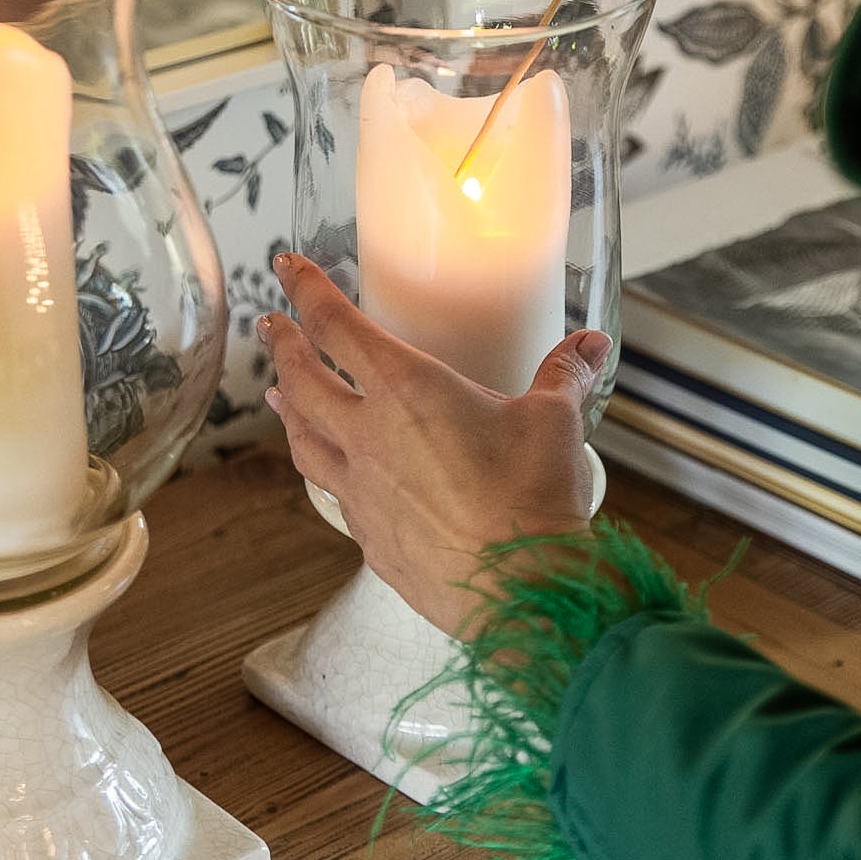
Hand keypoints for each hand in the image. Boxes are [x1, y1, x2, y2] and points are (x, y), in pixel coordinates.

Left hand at [258, 254, 610, 636]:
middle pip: (304, 380)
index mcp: (406, 390)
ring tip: (278, 394)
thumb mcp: (555, 422)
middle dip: (284, 345)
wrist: (521, 591)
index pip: (336, 326)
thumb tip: (589, 347)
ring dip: (288, 410)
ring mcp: (362, 491)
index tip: (288, 268)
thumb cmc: (532, 501)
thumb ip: (564, 376)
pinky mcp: (370, 538)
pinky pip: (333, 494)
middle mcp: (370, 436)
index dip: (306, 290)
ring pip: (303, 440)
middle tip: (272, 324)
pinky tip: (332, 474)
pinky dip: (325, 472)